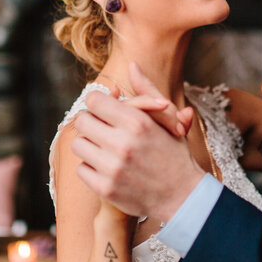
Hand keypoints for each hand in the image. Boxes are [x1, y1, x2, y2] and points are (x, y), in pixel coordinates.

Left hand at [73, 62, 204, 223]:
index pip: (94, 100)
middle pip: (82, 121)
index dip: (98, 104)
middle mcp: (122, 143)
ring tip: (105, 149)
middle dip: (91, 123)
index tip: (106, 111)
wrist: (183, 197)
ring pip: (78, 145)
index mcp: (137, 122)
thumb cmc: (174, 154)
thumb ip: (146, 91)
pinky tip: (106, 168)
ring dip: (89, 145)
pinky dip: (91, 168)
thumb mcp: (166, 119)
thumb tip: (132, 64)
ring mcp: (112, 167)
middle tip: (103, 130)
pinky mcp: (105, 188)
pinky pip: (81, 169)